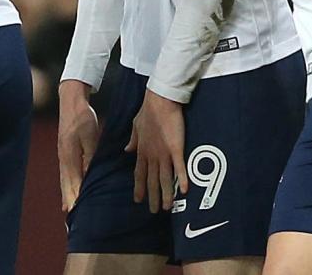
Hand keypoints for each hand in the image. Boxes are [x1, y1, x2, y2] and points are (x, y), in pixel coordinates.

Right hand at [57, 80, 98, 211]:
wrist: (71, 102)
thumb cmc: (82, 118)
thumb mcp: (91, 137)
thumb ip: (90, 157)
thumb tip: (90, 176)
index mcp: (69, 158)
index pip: (72, 186)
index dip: (74, 202)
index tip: (75, 217)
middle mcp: (63, 161)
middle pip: (66, 188)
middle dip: (69, 205)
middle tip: (70, 224)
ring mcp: (62, 157)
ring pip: (65, 183)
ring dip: (67, 198)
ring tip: (69, 214)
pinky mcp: (64, 153)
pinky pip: (66, 175)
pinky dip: (67, 187)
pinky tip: (68, 194)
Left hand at [125, 89, 188, 213]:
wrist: (159, 100)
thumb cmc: (148, 111)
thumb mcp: (136, 126)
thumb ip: (133, 140)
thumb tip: (126, 150)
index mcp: (142, 150)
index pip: (139, 173)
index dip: (139, 187)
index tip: (138, 200)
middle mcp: (151, 155)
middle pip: (151, 180)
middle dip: (152, 197)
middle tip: (154, 211)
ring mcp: (163, 153)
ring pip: (164, 178)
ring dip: (166, 194)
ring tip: (167, 208)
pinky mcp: (176, 148)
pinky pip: (179, 167)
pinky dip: (181, 179)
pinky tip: (184, 191)